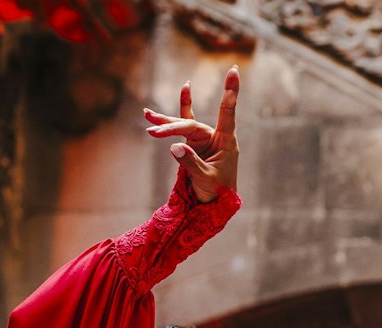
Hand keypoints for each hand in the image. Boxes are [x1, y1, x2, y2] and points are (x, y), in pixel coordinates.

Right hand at [145, 66, 239, 202]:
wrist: (214, 203)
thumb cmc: (217, 191)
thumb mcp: (205, 178)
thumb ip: (191, 162)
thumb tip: (174, 146)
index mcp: (226, 141)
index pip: (228, 112)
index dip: (230, 92)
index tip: (233, 71)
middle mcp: (215, 136)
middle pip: (191, 124)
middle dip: (171, 127)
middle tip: (152, 132)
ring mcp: (203, 139)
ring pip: (183, 125)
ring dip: (165, 122)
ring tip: (148, 115)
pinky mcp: (193, 144)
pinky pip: (182, 127)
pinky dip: (169, 120)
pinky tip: (154, 112)